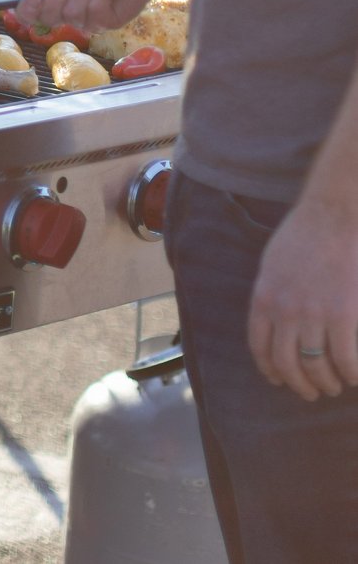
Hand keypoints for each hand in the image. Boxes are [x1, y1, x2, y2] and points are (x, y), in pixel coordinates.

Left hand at [248, 196, 357, 399]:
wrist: (332, 216)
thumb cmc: (304, 235)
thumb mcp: (272, 264)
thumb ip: (271, 294)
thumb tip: (272, 322)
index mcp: (264, 297)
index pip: (260, 347)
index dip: (270, 370)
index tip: (280, 380)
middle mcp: (284, 310)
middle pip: (287, 364)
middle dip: (300, 385)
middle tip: (313, 392)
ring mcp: (314, 314)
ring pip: (316, 366)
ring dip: (327, 383)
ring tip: (335, 385)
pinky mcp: (344, 315)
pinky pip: (346, 359)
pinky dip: (352, 373)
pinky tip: (354, 375)